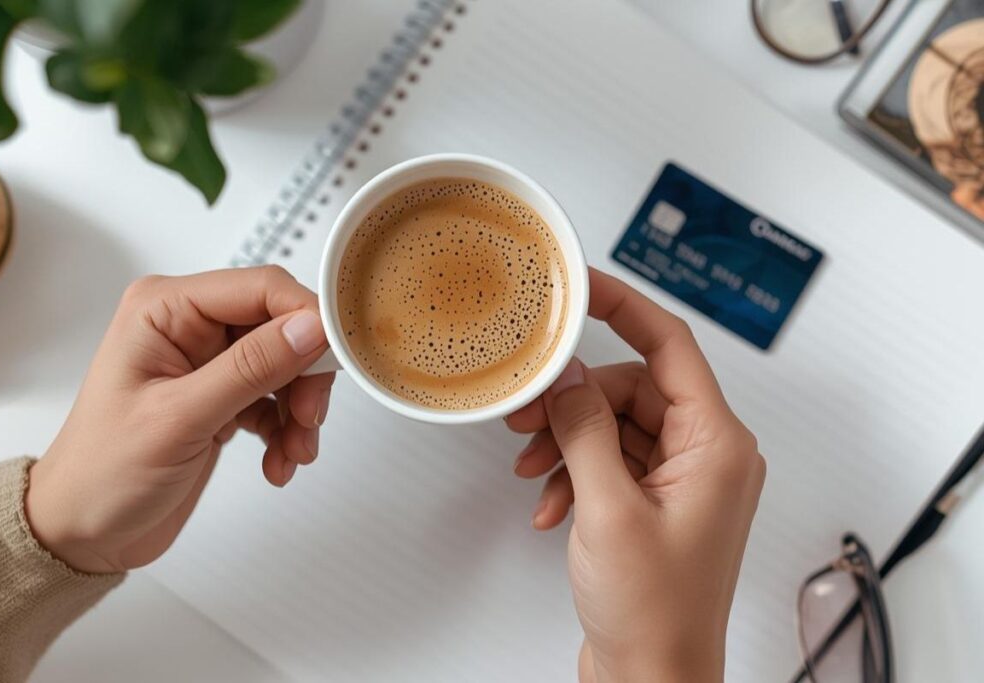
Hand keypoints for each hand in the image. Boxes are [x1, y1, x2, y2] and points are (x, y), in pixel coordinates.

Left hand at [26, 266, 335, 573]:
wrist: (83, 534)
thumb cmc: (103, 474)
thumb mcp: (181, 418)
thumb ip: (251, 368)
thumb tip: (311, 328)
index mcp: (166, 309)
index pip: (261, 288)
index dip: (307, 317)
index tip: (337, 357)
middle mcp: (189, 327)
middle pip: (281, 327)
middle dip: (305, 376)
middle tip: (309, 419)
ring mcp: (208, 362)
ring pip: (287, 365)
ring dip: (300, 411)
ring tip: (293, 452)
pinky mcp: (223, 396)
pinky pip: (277, 399)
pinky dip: (287, 431)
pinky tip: (278, 462)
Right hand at [506, 269, 764, 682]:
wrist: (653, 680)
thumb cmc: (655, 614)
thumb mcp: (607, 509)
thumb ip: (585, 431)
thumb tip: (566, 377)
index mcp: (716, 444)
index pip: (670, 345)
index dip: (623, 307)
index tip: (582, 287)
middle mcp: (706, 454)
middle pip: (630, 388)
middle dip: (573, 402)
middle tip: (525, 416)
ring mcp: (681, 480)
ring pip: (613, 425)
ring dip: (566, 444)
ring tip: (531, 470)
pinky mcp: (655, 502)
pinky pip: (610, 461)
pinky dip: (574, 475)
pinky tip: (549, 506)